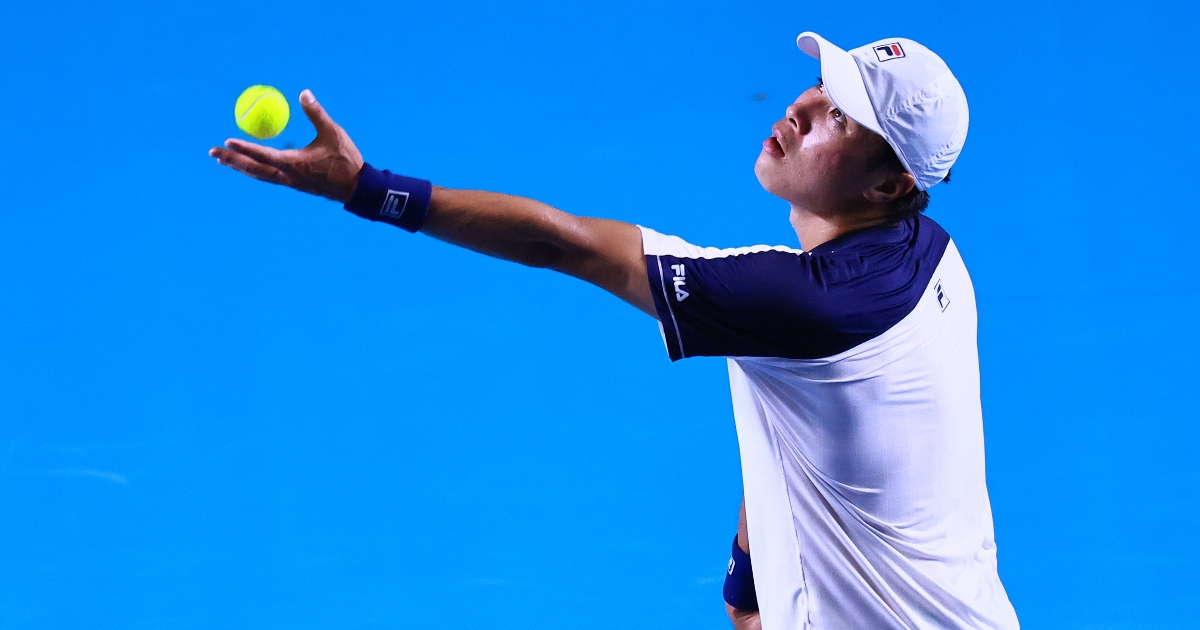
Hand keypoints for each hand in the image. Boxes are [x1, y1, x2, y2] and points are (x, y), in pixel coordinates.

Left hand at [209, 89, 363, 203]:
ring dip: (240, 167)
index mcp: (294, 163)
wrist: (357, 188)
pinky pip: (268, 177)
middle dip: (232, 160)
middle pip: (253, 169)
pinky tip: (249, 166)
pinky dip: (253, 170)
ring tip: (223, 161)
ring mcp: (290, 182)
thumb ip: (316, 113)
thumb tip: (303, 92)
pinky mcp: (295, 184)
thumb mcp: (332, 133)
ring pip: (258, 175)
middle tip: (212, 153)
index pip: (263, 155)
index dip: (244, 148)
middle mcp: (287, 175)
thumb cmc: (345, 159)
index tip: (226, 141)